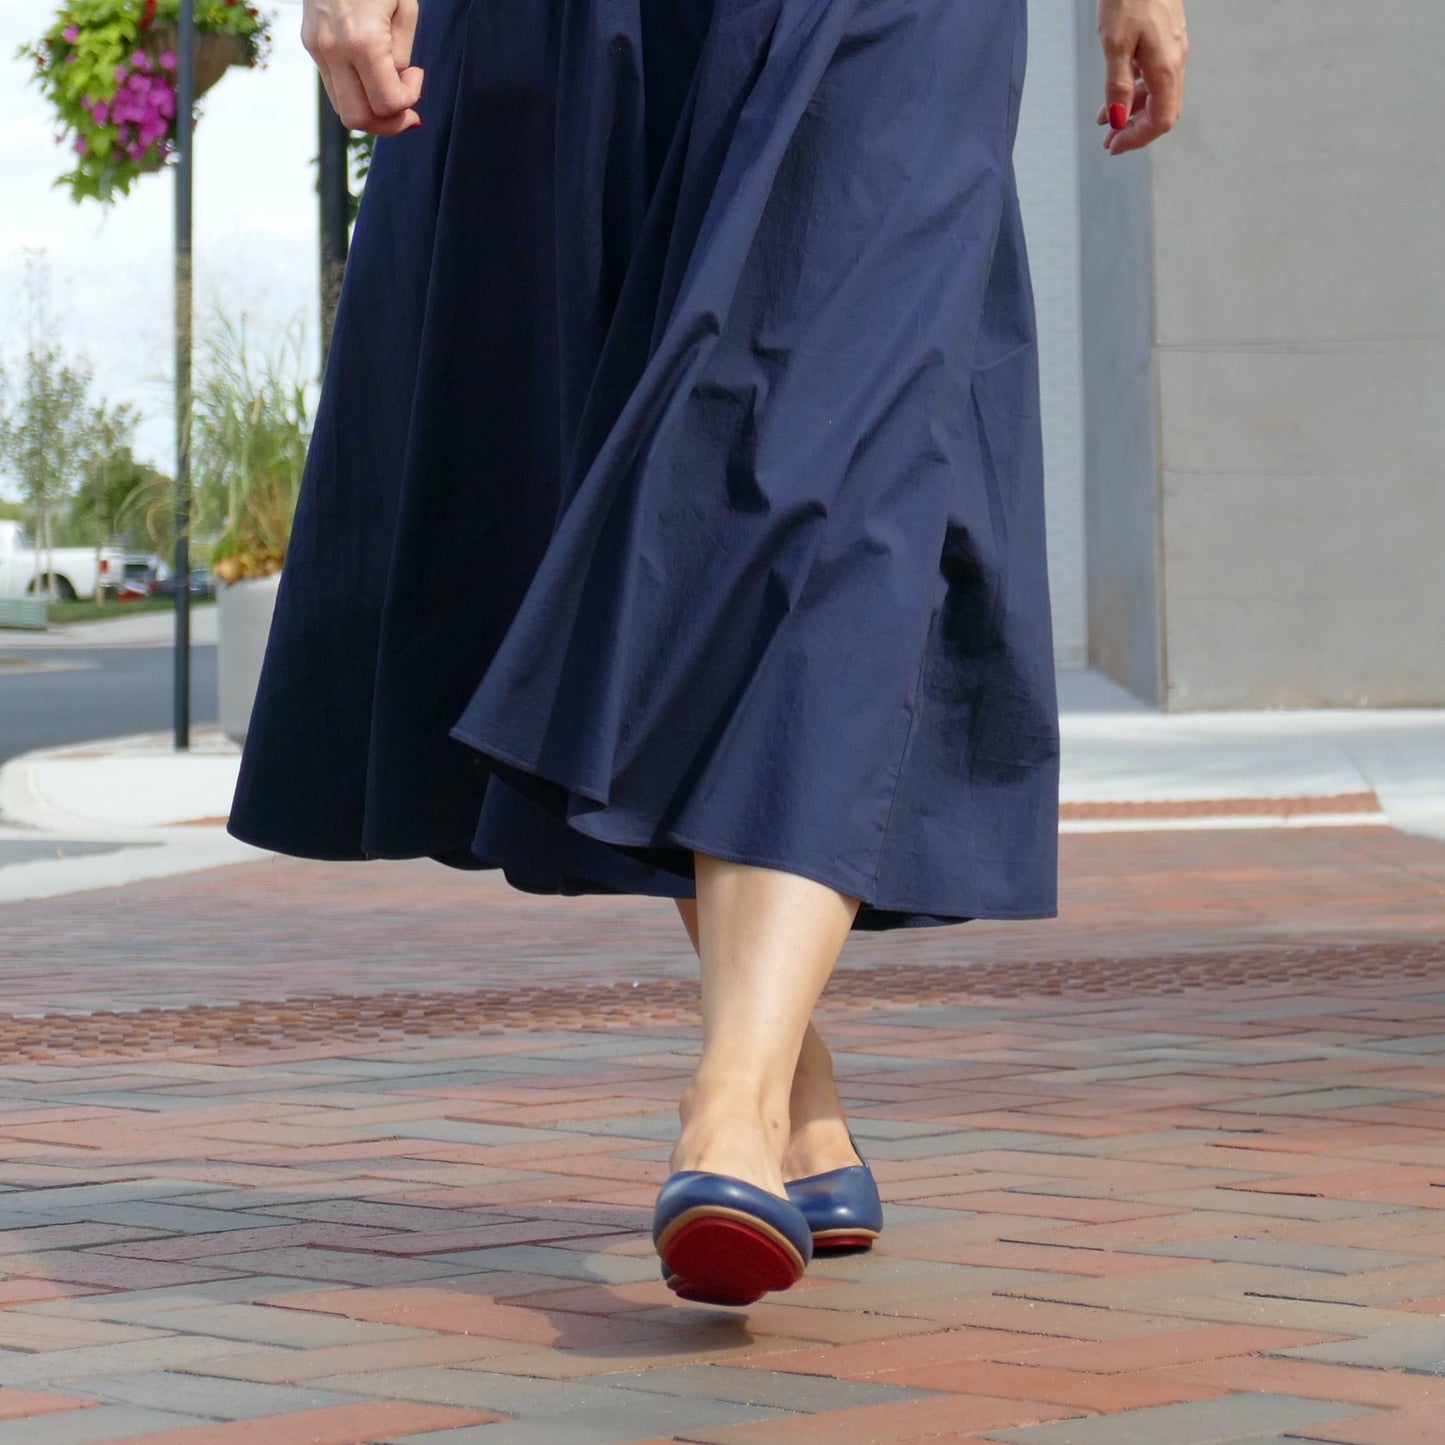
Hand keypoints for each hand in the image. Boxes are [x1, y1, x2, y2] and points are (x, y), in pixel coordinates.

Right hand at [301, 0, 422, 135]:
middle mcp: (333, 50)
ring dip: (371, 110)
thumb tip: (396, 86)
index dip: (408, 101)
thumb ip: (401, 54)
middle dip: (388, 122)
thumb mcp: (403, 8)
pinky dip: (356, 92)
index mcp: (362, 41)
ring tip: (389, 89)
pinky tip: (371, 74)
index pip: (387, 103)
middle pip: (359, 119)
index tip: (417, 75)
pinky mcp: (309, 44)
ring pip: (343, 109)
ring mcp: (316, 49)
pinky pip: (335, 87)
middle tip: (406, 105)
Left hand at [1094, 0, 1188, 154]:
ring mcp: (1172, 51)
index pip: (1161, 120)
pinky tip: (1114, 96)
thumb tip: (1117, 121)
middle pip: (1162, 111)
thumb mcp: (1114, 45)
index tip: (1113, 145)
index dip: (1137, 138)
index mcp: (1166, 66)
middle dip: (1135, 130)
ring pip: (1157, 95)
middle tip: (1108, 141)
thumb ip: (1116, 86)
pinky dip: (1134, 92)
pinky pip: (1153, 77)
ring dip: (1132, 113)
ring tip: (1105, 122)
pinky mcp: (1165, 41)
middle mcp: (1175, 61)